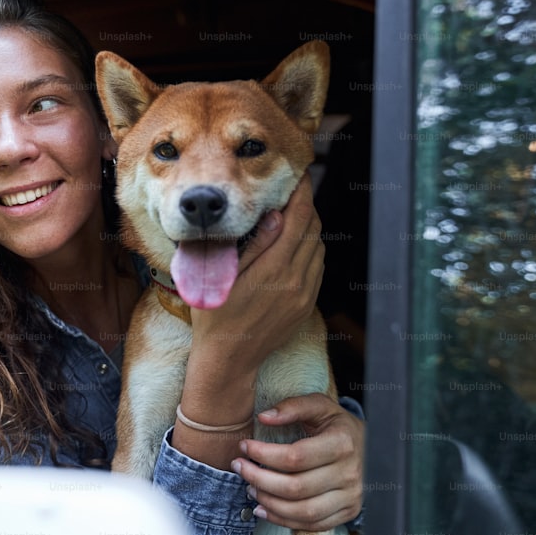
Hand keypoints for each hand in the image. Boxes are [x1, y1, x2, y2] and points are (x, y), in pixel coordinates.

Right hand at [188, 172, 325, 374]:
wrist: (229, 360)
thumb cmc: (216, 317)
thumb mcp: (226, 276)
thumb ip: (254, 244)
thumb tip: (277, 215)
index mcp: (276, 269)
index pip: (300, 219)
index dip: (303, 193)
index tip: (300, 175)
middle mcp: (297, 281)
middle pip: (314, 230)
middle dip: (307, 205)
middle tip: (293, 189)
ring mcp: (305, 295)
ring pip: (319, 247)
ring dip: (310, 227)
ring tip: (292, 214)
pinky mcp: (307, 305)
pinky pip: (317, 267)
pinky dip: (310, 248)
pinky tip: (294, 244)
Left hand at [232, 394, 363, 531]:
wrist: (373, 447)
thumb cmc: (339, 425)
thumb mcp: (321, 406)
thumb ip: (293, 406)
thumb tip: (264, 417)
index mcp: (342, 443)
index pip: (295, 457)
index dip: (264, 454)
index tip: (244, 446)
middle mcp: (349, 473)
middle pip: (296, 487)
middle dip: (259, 479)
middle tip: (239, 467)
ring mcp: (351, 496)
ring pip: (303, 510)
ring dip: (269, 502)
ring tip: (250, 488)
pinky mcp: (348, 511)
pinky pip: (313, 523)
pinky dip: (284, 519)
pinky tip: (264, 507)